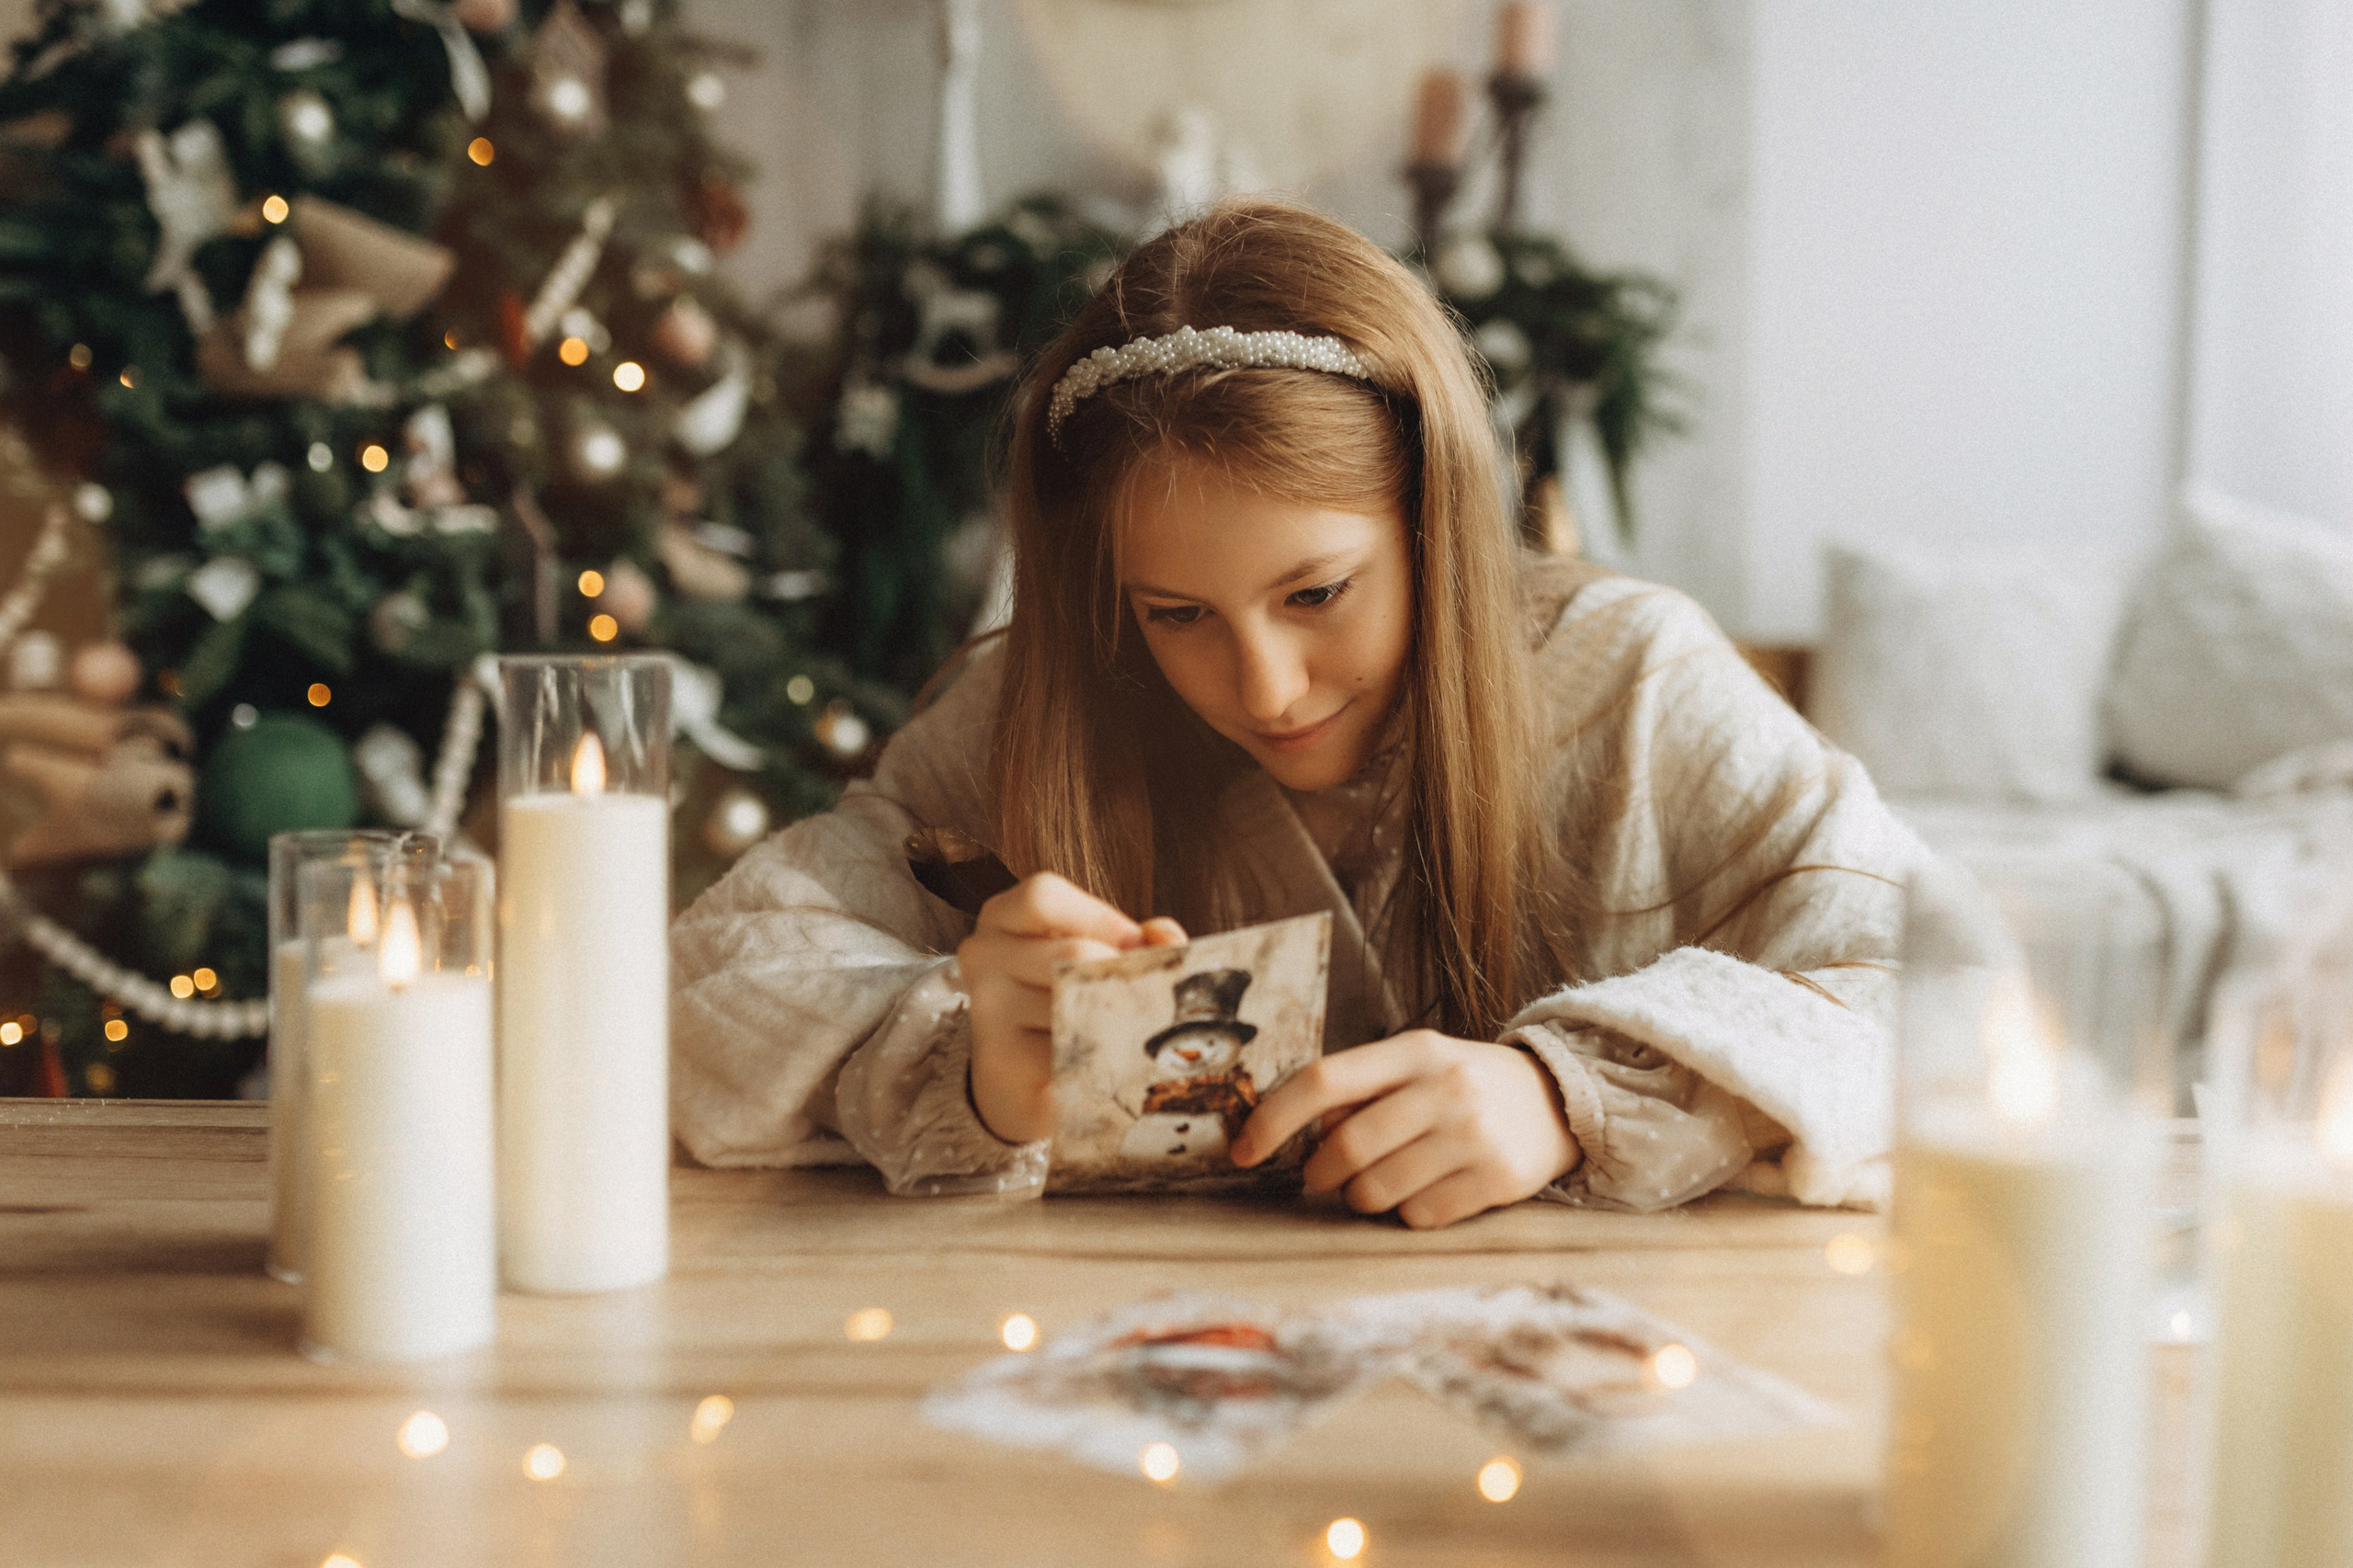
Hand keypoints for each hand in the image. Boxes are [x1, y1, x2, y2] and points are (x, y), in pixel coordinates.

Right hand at [959, 872, 1184, 1143]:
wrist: (1017, 1075)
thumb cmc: (1064, 997)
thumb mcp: (1091, 949)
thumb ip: (1133, 939)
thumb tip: (1167, 936)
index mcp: (1001, 916)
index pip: (1043, 897)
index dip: (1101, 918)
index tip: (1133, 945)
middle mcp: (982, 955)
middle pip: (1072, 953)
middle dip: (1121, 976)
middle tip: (1144, 997)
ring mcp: (985, 1009)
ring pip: (1076, 1005)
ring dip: (1116, 1021)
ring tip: (1124, 1032)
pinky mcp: (1000, 1060)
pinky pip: (1069, 1052)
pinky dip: (1099, 1058)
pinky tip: (1104, 1062)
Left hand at [1231, 1030, 1579, 1228]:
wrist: (1557, 1101)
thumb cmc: (1462, 1085)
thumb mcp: (1415, 1065)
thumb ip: (1359, 1089)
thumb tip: (1297, 1132)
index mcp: (1413, 1050)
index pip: (1323, 1080)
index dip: (1272, 1119)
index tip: (1242, 1152)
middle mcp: (1445, 1087)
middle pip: (1346, 1147)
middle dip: (1319, 1173)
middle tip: (1319, 1177)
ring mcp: (1473, 1134)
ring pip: (1377, 1190)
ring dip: (1360, 1198)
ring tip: (1377, 1183)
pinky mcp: (1496, 1179)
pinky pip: (1419, 1216)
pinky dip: (1407, 1213)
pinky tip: (1427, 1190)